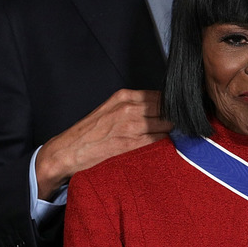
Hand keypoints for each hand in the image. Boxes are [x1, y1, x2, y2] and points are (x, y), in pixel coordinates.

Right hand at [35, 89, 172, 198]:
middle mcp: (129, 108)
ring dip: (172, 130)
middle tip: (179, 124)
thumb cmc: (90, 132)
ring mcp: (131, 126)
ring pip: (167, 124)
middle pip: (167, 108)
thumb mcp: (111, 109)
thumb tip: (162, 107)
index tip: (178, 111)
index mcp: (124, 97)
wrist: (67, 151)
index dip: (173, 104)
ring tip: (172, 136)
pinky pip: (159, 140)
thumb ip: (134, 105)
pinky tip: (164, 146)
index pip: (162, 94)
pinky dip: (165, 142)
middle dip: (175, 116)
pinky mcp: (131, 144)